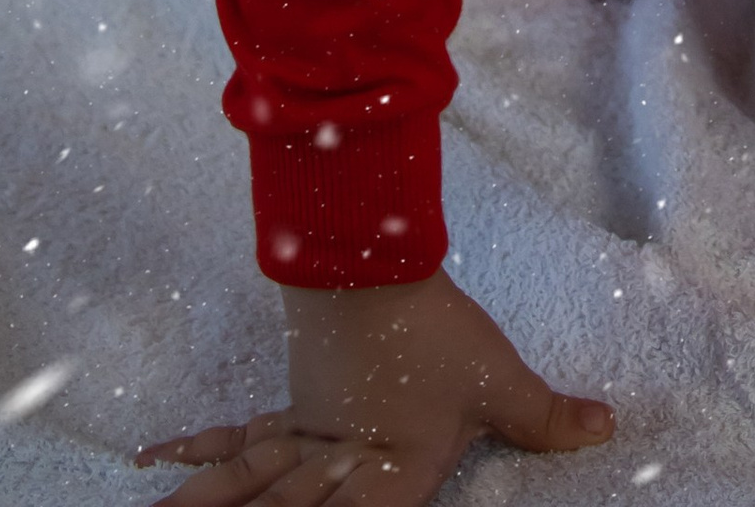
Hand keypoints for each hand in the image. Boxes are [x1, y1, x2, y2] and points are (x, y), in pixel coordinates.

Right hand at [134, 273, 614, 504]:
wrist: (369, 269)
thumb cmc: (434, 334)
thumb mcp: (498, 382)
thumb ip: (544, 419)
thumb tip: (606, 428)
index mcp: (385, 487)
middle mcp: (334, 474)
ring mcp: (304, 437)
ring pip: (246, 492)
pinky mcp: (288, 400)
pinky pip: (235, 438)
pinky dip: (192, 449)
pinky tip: (148, 456)